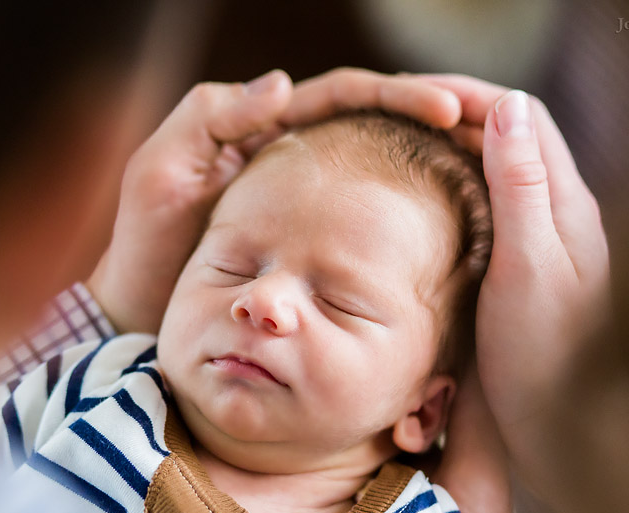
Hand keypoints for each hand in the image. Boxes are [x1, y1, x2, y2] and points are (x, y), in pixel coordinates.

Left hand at [88, 68, 463, 333]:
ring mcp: (306, 206)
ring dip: (430, 168)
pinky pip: (366, 225)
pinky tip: (441, 233)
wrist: (142, 315)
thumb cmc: (147, 247)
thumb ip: (210, 119)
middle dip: (431, 124)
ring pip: (379, 171)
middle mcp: (294, 159)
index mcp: (265, 131)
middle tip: (486, 134)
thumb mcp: (162, 172)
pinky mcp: (311, 249)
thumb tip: (284, 83)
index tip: (449, 110)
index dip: (398, 97)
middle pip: (375, 126)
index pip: (346, 96)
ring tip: (482, 176)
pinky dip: (403, 222)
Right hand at [419, 75, 609, 472]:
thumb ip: (520, 187)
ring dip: (449, 150)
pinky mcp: (515, 273)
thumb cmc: (549, 356)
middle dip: (453, 116)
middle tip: (392, 115)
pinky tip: (414, 206)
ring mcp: (535, 244)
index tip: (415, 94)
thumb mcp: (530, 266)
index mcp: (564, 205)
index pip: (521, 117)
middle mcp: (554, 216)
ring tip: (395, 148)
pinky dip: (447, 191)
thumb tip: (507, 107)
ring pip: (491, 172)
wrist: (564, 429)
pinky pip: (480, 210)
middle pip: (506, 138)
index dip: (470, 94)